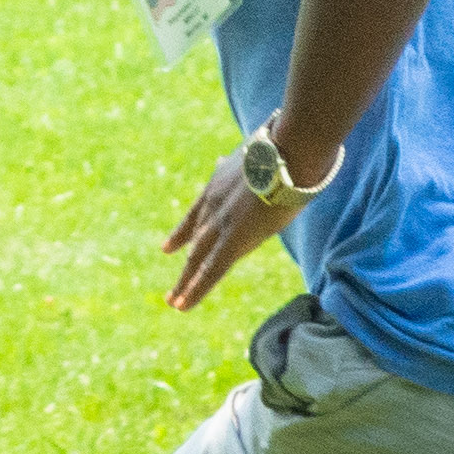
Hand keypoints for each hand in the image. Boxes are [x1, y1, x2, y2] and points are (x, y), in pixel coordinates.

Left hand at [163, 150, 296, 312]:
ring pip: (197, 260)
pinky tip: (182, 306)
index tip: (168, 248)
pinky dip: (195, 290)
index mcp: (218, 186)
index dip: (183, 233)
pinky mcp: (232, 241)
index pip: (196, 215)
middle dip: (183, 261)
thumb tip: (269, 147)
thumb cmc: (285, 149)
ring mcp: (220, 225)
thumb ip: (257, 161)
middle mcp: (212, 207)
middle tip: (171, 283)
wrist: (285, 153)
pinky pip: (210, 271)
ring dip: (185, 283)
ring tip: (173, 302)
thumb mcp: (261, 154)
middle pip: (194, 240)